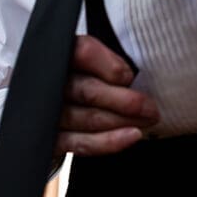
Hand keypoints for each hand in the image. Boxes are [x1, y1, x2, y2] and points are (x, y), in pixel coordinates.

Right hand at [56, 35, 159, 156]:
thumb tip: (131, 78)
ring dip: (123, 121)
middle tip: (150, 107)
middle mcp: (48, 83)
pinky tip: (130, 136)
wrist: (51, 103)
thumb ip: (106, 62)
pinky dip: (109, 141)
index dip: (110, 66)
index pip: (83, 53)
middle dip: (125, 101)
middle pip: (88, 91)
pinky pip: (80, 143)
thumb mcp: (91, 60)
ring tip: (147, 120)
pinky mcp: (50, 139)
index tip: (129, 77)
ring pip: (89, 118)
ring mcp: (47, 113)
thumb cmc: (78, 77)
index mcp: (59, 54)